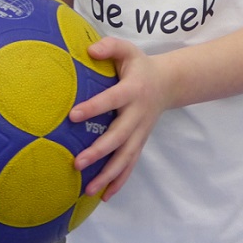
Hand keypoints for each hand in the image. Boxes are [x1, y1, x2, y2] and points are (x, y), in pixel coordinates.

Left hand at [69, 36, 172, 200]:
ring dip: (108, 175)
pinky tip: (104, 196)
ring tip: (88, 189)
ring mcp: (141, 132)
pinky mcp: (140, 142)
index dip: (94, 107)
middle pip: (120, 137)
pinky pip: (130, 164)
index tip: (73, 115)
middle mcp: (138, 114)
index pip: (112, 100)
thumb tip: (89, 50)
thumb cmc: (139, 66)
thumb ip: (110, 46)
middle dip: (99, 151)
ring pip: (126, 157)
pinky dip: (119, 181)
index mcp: (133, 90)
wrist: (168, 83)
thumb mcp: (127, 50)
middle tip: (77, 162)